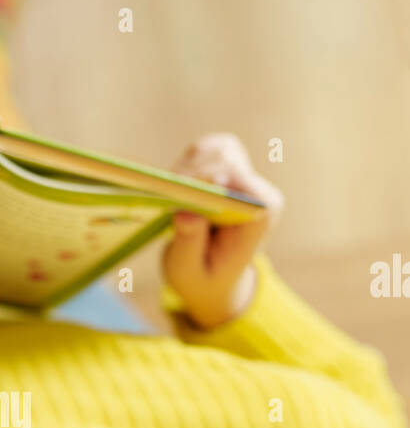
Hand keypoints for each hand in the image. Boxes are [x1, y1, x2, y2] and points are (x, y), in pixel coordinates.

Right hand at [162, 133, 283, 329]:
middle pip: (225, 160)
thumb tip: (186, 212)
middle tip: (167, 200)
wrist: (212, 279)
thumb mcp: (189, 271)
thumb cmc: (201, 279)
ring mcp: (244, 177)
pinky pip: (205, 149)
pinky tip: (178, 189)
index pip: (239, 182)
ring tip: (173, 199)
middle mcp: (258, 192)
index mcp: (260, 216)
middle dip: (191, 176)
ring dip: (186, 169)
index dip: (208, 180)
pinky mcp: (227, 167)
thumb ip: (189, 243)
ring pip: (214, 148)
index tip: (179, 193)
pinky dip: (185, 163)